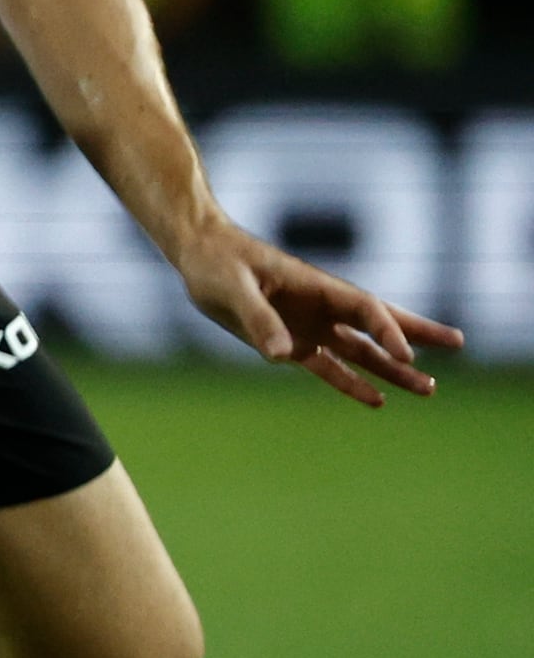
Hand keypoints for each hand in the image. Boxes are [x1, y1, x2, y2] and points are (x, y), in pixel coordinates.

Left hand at [171, 213, 458, 403]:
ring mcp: (310, 326)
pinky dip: (352, 383)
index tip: (407, 354)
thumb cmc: (216, 262)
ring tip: (429, 388)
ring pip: (361, 352)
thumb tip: (281, 355)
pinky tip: (377, 400)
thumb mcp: (233, 286)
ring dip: (392, 369)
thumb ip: (259, 318)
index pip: (365, 309)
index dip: (389, 330)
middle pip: (378, 325)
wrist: (199, 256)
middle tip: (458, 343)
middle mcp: (322, 307)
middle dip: (418, 335)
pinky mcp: (292, 343)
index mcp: (317, 286)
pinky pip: (329, 367)